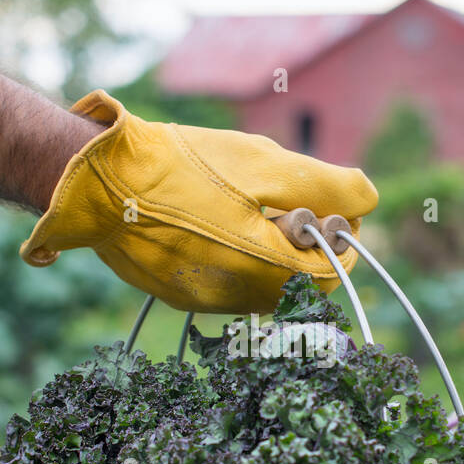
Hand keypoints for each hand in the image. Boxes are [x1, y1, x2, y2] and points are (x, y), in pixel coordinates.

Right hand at [20, 90, 378, 313]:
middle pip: (297, 288)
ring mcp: (204, 300)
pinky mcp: (179, 295)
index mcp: (259, 266)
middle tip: (294, 210)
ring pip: (263, 291)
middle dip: (306, 251)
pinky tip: (221, 226)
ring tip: (254, 213)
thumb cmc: (182, 165)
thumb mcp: (260, 162)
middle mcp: (234, 296)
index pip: (325, 275)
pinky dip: (240, 263)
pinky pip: (229, 288)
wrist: (97, 180)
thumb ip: (321, 184)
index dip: (339, 244)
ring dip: (274, 258)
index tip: (332, 215)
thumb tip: (367, 199)